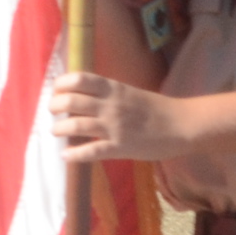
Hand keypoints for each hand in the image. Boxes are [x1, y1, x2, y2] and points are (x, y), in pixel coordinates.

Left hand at [45, 71, 186, 164]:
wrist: (182, 125)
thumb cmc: (157, 109)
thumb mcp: (130, 93)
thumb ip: (108, 94)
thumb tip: (83, 95)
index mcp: (113, 88)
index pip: (79, 79)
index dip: (61, 84)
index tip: (56, 89)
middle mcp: (110, 105)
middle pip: (71, 101)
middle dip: (55, 106)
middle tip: (53, 111)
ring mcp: (114, 127)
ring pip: (75, 125)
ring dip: (60, 129)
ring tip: (56, 131)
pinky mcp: (119, 147)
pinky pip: (90, 151)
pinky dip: (74, 154)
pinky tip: (65, 155)